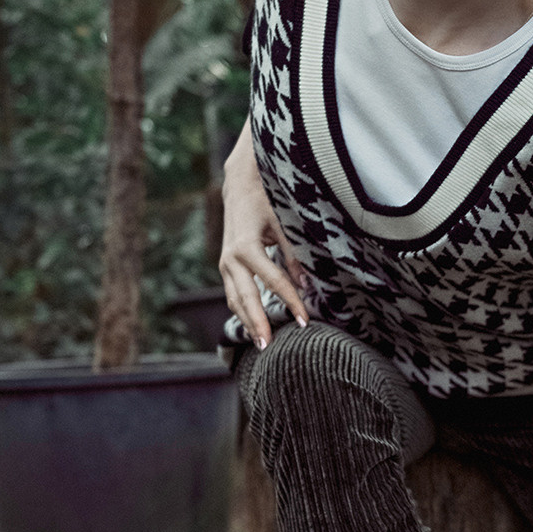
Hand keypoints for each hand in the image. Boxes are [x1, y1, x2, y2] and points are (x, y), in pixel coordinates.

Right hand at [219, 128, 308, 347]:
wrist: (240, 185)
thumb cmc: (265, 200)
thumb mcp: (284, 223)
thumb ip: (294, 254)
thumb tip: (307, 285)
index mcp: (246, 247)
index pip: (274, 282)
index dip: (290, 302)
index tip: (304, 321)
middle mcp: (230, 258)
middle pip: (246, 298)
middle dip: (259, 323)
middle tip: (270, 346)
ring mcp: (225, 264)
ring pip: (235, 300)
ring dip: (247, 322)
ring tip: (262, 344)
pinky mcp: (226, 266)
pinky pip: (234, 294)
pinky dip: (243, 311)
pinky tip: (254, 326)